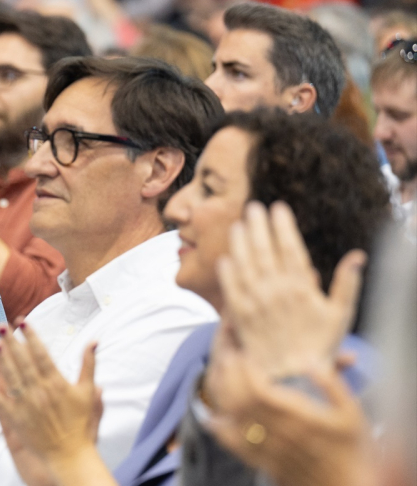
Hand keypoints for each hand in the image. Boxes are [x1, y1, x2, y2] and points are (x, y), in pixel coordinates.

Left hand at [0, 323, 101, 462]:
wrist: (70, 455)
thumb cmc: (80, 424)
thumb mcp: (87, 392)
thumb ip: (89, 365)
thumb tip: (93, 341)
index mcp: (56, 382)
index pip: (41, 354)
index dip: (30, 336)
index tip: (22, 322)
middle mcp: (40, 391)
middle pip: (22, 362)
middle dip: (11, 342)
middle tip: (0, 325)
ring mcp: (26, 405)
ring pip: (10, 378)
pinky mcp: (16, 419)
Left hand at [203, 351, 375, 485]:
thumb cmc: (351, 449)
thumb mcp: (352, 413)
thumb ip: (333, 386)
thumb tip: (313, 362)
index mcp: (299, 419)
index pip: (259, 391)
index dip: (245, 370)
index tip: (244, 353)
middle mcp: (278, 434)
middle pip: (239, 400)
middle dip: (229, 374)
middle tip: (228, 354)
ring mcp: (266, 448)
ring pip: (232, 418)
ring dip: (221, 394)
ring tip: (221, 374)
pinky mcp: (260, 461)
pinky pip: (231, 443)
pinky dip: (219, 426)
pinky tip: (215, 413)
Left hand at [216, 201, 364, 379]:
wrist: (293, 376)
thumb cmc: (320, 346)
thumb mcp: (341, 315)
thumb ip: (347, 283)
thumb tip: (357, 256)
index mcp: (302, 287)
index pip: (290, 247)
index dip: (283, 225)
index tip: (278, 207)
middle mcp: (276, 291)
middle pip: (264, 250)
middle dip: (258, 225)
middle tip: (253, 207)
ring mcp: (256, 302)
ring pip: (245, 264)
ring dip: (240, 241)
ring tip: (238, 224)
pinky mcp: (240, 316)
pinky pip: (230, 288)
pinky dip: (227, 271)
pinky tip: (225, 257)